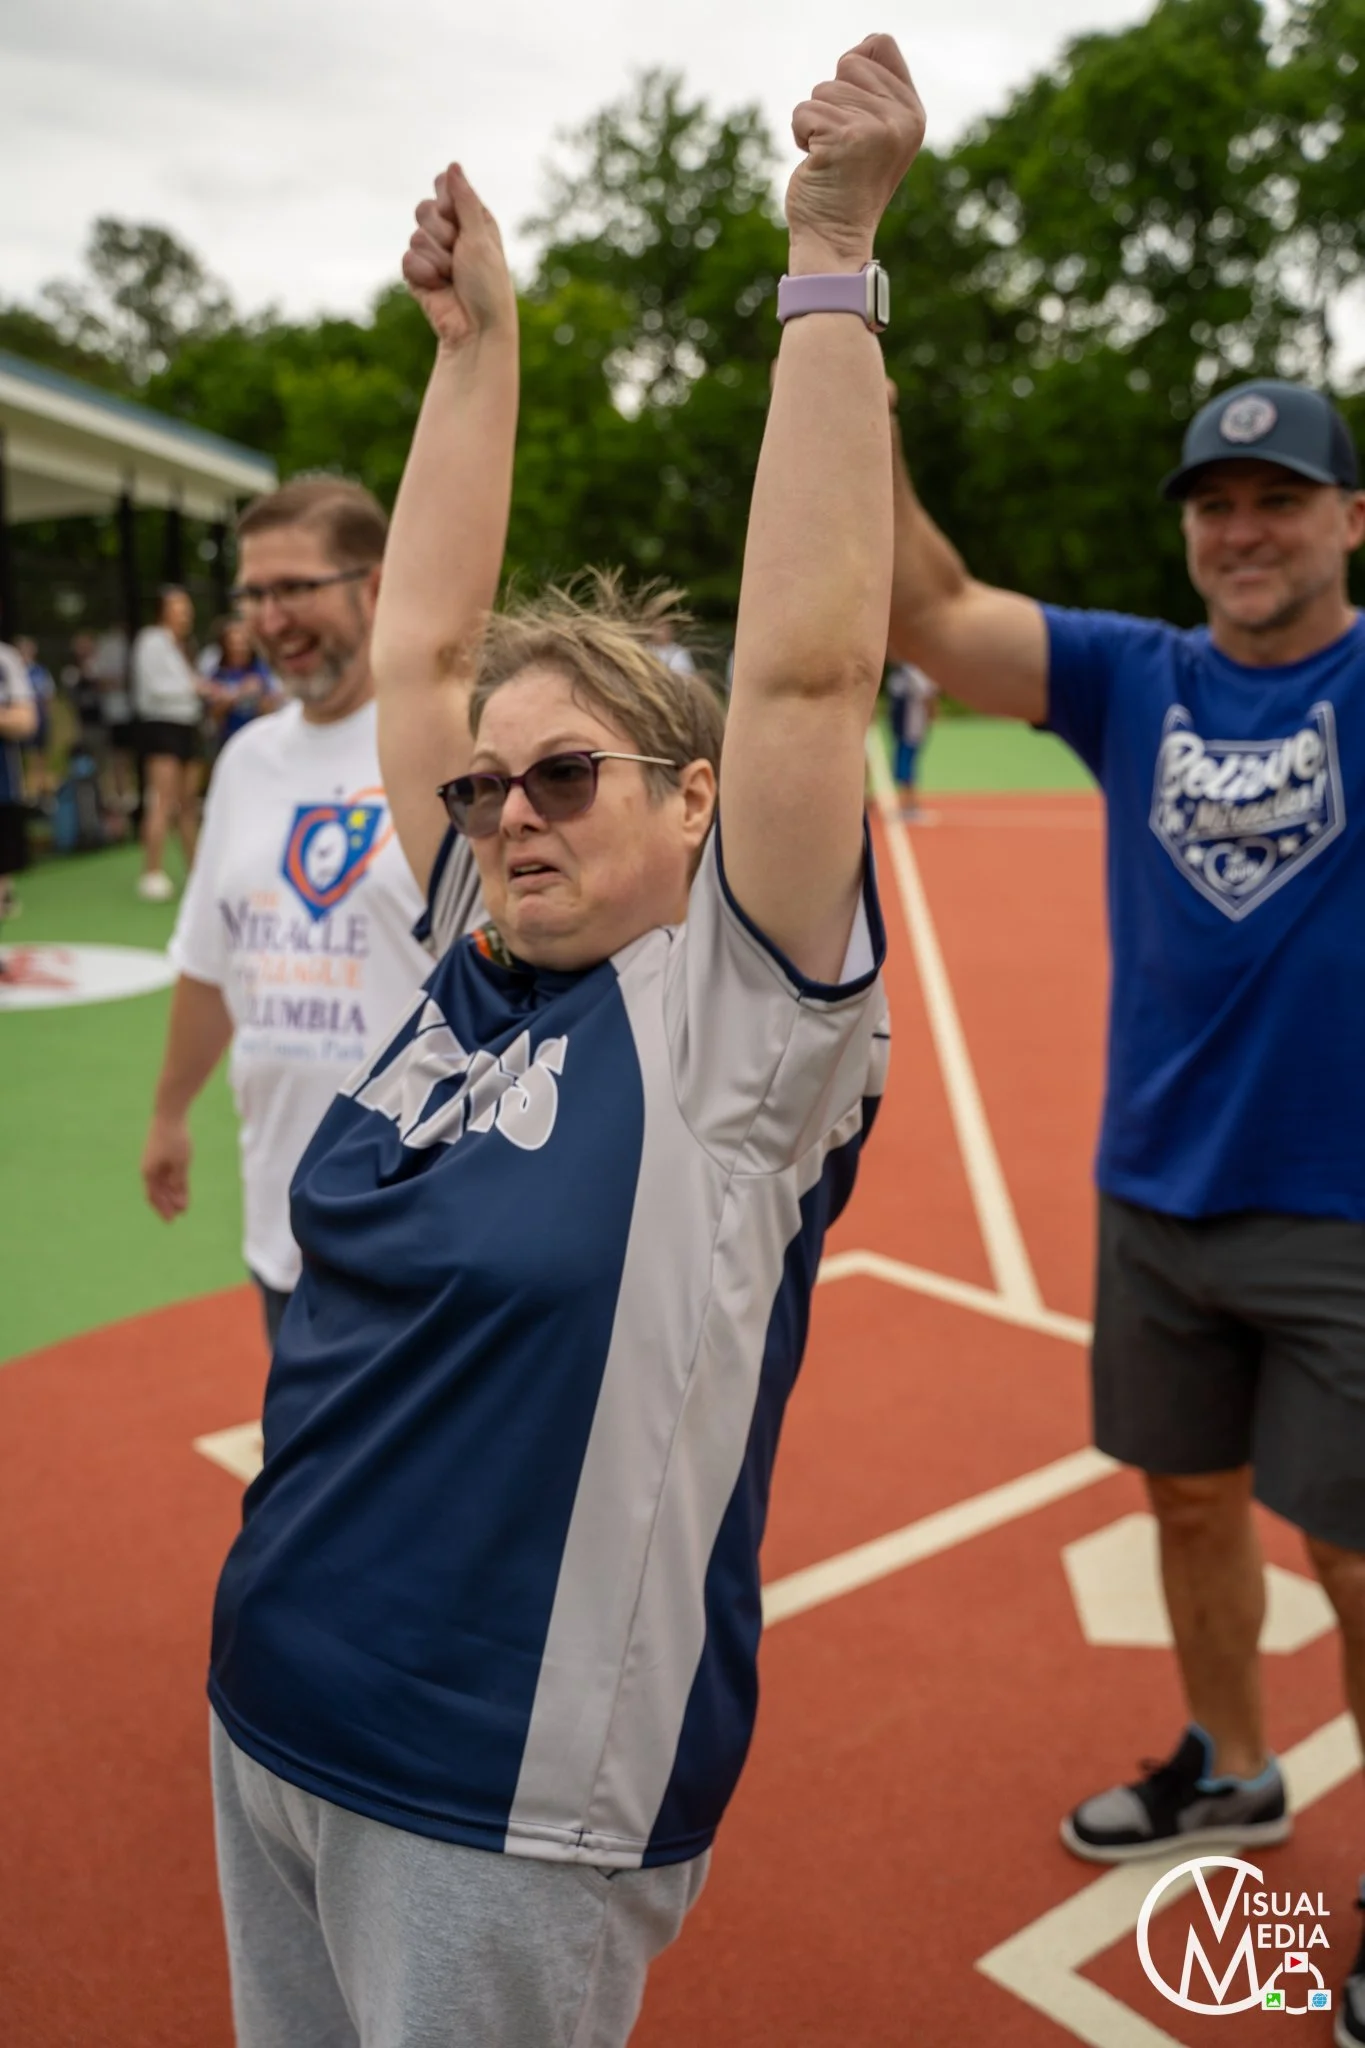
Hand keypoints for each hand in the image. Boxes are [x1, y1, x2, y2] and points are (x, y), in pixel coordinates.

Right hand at [142, 1113, 190, 1220]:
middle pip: (158, 1192)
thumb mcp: (180, 1162)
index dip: (162, 1209)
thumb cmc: (174, 1139)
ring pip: (164, 1183)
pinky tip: (183, 1190)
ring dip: (173, 1195)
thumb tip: (177, 1195)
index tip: (171, 1221)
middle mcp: (149, 1168)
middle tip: (178, 1216)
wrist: (169, 1115)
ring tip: (183, 1205)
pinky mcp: (163, 1155)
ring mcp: (156, 1161)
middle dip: (168, 1204)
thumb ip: (178, 1179)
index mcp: (149, 1172)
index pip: (154, 1196)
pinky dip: (175, 1182)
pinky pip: (169, 1173)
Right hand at [404, 164, 515, 349]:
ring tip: (453, 277)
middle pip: (424, 209)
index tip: (459, 220)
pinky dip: (423, 274)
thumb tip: (452, 166)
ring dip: (436, 258)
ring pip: (415, 236)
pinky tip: (439, 288)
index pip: (444, 187)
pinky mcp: (418, 275)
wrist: (476, 329)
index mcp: (472, 219)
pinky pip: (407, 260)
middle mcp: (452, 234)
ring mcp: (433, 255)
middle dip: (441, 232)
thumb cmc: (488, 285)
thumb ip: (464, 201)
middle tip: (459, 253)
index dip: (447, 201)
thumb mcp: (480, 237)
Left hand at [786, 35, 924, 270]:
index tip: (855, 116)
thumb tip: (863, 47)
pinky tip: (817, 163)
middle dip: (832, 102)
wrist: (835, 239)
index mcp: (913, 112)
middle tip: (842, 144)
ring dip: (815, 123)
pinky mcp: (845, 138)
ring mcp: (877, 128)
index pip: (879, 45)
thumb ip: (874, 89)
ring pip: (821, 90)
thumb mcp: (874, 131)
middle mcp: (901, 118)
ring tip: (830, 158)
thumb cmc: (846, 185)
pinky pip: (803, 112)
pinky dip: (800, 136)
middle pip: (848, 63)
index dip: (853, 75)